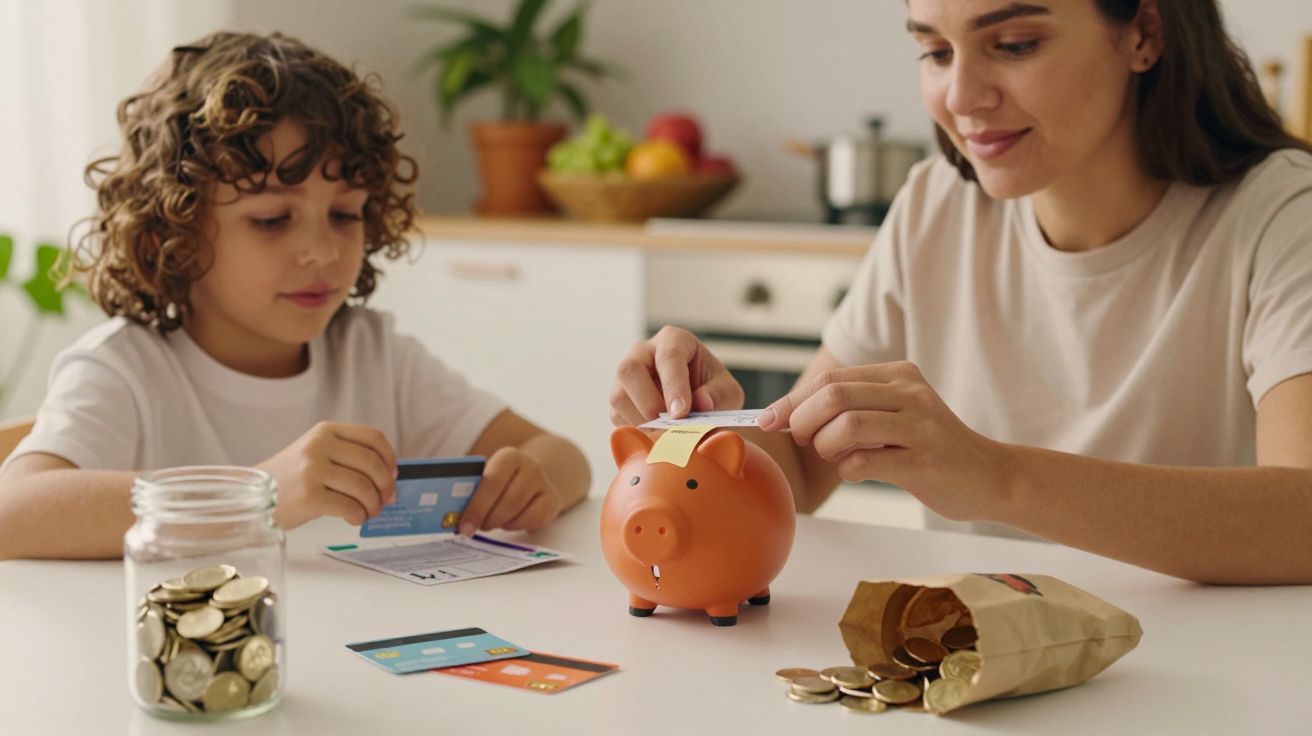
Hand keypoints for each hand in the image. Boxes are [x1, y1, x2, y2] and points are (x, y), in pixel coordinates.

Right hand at [259, 421, 397, 528]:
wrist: (252, 497)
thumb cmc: (290, 479)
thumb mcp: (315, 453)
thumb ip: (347, 456)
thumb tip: (389, 476)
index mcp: (325, 431)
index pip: (373, 437)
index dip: (390, 457)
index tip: (393, 474)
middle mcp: (318, 446)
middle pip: (371, 463)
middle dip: (386, 485)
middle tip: (387, 499)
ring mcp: (312, 470)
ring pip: (362, 487)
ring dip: (373, 504)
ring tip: (369, 512)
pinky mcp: (308, 496)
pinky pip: (349, 507)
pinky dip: (359, 516)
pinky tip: (354, 518)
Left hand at [458, 447, 561, 533]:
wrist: (533, 476)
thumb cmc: (502, 481)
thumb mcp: (488, 476)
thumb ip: (472, 490)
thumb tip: (451, 515)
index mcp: (509, 456)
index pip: (491, 484)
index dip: (476, 508)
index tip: (463, 526)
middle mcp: (530, 467)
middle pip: (506, 502)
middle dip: (486, 519)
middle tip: (474, 529)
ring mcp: (544, 484)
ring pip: (518, 513)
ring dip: (499, 523)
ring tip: (489, 523)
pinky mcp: (552, 501)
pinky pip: (533, 521)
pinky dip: (516, 526)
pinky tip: (508, 522)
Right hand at [610, 325, 744, 424]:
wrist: (701, 410)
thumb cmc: (713, 393)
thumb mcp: (728, 392)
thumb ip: (719, 395)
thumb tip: (702, 402)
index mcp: (674, 340)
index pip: (669, 356)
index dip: (674, 385)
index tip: (682, 412)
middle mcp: (643, 353)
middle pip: (630, 369)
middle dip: (648, 402)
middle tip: (669, 427)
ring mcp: (626, 377)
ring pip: (618, 396)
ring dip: (641, 420)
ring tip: (667, 435)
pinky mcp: (619, 402)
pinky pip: (617, 417)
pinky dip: (637, 432)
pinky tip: (657, 437)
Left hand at [757, 361, 1007, 520]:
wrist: (989, 476)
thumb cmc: (928, 447)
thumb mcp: (894, 413)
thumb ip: (851, 408)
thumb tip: (786, 416)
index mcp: (898, 375)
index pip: (831, 379)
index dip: (792, 401)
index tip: (768, 421)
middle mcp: (910, 393)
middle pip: (834, 395)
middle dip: (802, 420)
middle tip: (801, 439)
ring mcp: (920, 426)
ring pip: (846, 425)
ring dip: (825, 445)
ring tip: (834, 455)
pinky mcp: (923, 461)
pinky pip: (865, 462)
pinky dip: (848, 469)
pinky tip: (858, 471)